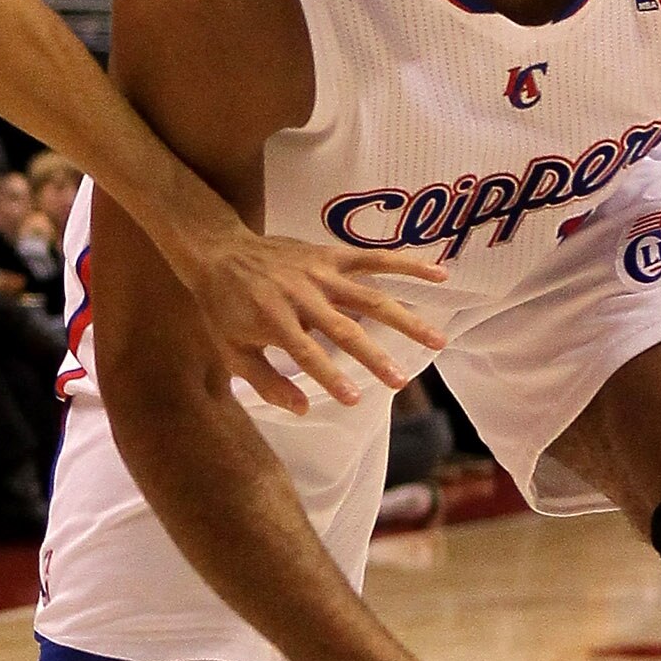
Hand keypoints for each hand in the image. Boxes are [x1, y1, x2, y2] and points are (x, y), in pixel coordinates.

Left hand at [181, 228, 448, 412]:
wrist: (220, 251)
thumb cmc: (225, 308)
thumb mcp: (231, 350)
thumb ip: (265, 381)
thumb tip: (303, 409)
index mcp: (273, 319)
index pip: (305, 353)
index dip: (328, 376)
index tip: (354, 399)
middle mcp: (300, 295)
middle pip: (344, 328)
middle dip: (374, 356)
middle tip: (402, 381)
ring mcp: (319, 273)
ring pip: (370, 296)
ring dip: (406, 318)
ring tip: (437, 339)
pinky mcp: (330, 254)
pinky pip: (374, 258)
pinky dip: (407, 264)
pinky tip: (440, 274)